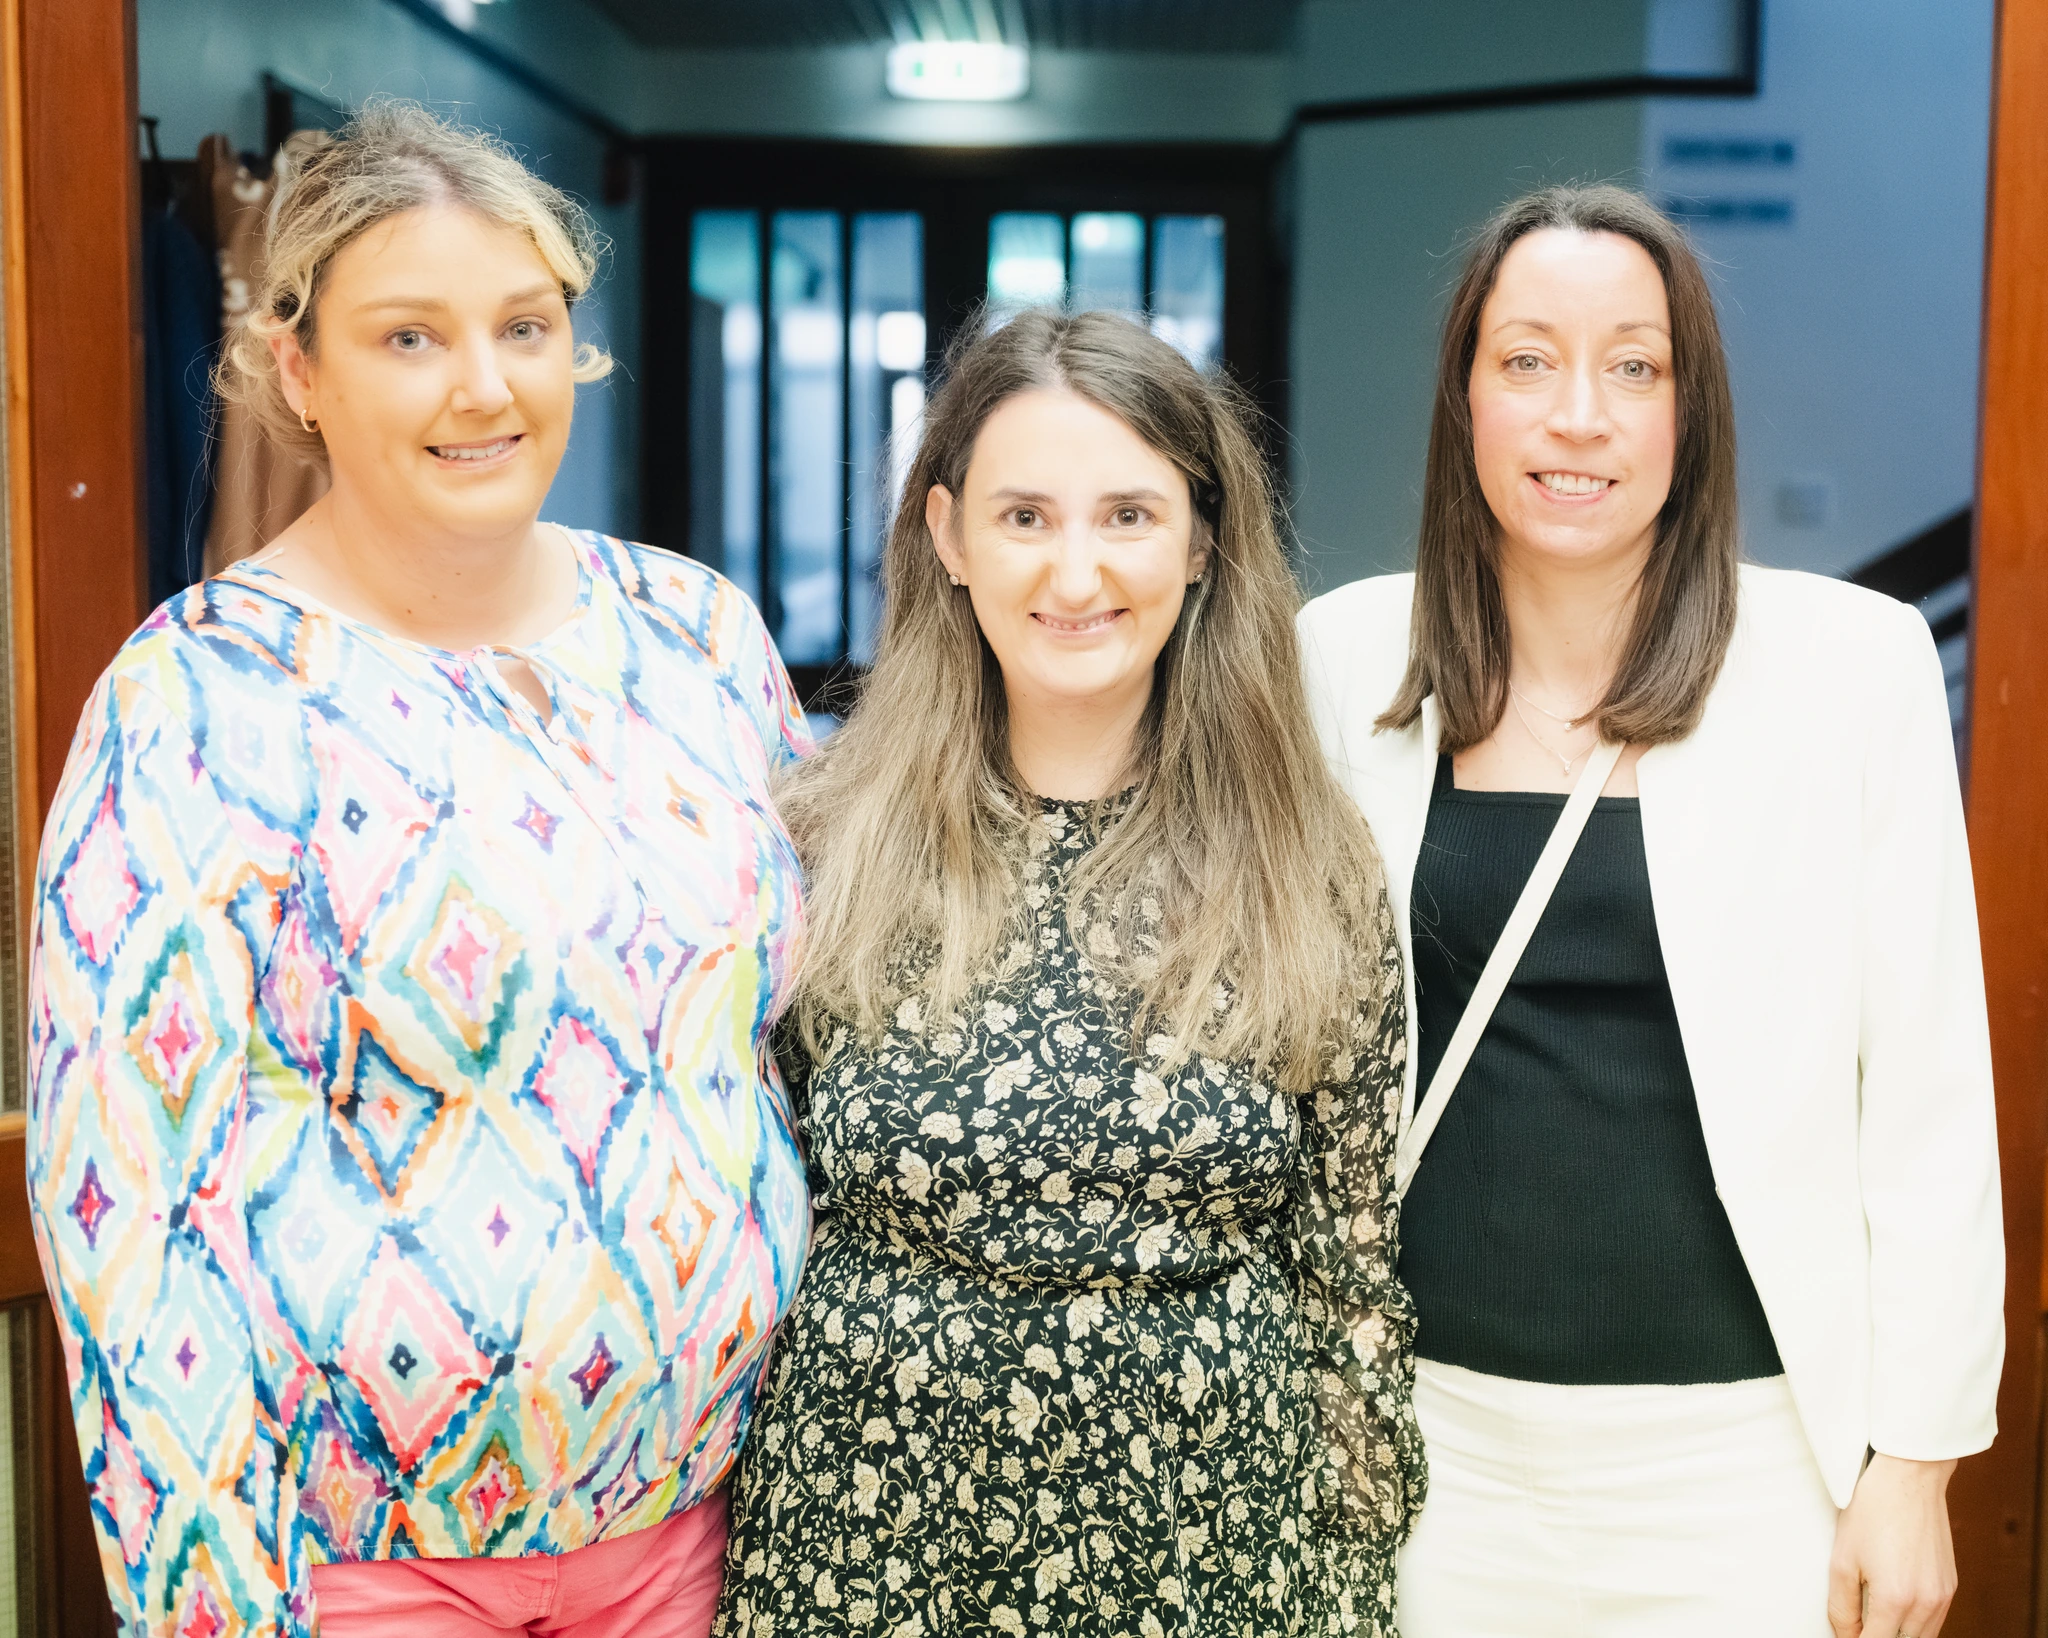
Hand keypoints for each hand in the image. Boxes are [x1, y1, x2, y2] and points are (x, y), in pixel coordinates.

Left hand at [1827, 1454, 1957, 1637]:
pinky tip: (1895, 1608)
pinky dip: (1915, 1624)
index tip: (1846, 1635)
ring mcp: (1943, 1597)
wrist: (1909, 1478)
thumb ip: (1842, 1607)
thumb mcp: (1842, 1559)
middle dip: (1877, 1637)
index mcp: (1895, 1600)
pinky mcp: (1950, 1586)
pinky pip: (1934, 1621)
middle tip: (1858, 1624)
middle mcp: (1925, 1604)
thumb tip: (1846, 1636)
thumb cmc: (1871, 1512)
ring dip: (1897, 1634)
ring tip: (1873, 1617)